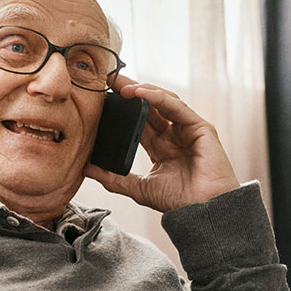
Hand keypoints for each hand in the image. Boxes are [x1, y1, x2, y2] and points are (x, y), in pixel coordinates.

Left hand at [84, 78, 239, 212]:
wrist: (203, 211)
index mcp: (161, 146)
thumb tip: (86, 169)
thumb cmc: (179, 201)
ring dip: (143, 90)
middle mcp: (175, 135)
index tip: (102, 98)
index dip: (123, 108)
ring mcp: (188, 129)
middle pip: (150, 106)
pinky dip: (158, 97)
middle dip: (130, 91)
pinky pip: (177, 107)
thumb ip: (114, 179)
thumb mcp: (139, 188)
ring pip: (164, 100)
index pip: (140, 121)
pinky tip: (140, 93)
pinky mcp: (200, 127)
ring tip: (121, 86)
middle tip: (109, 79)